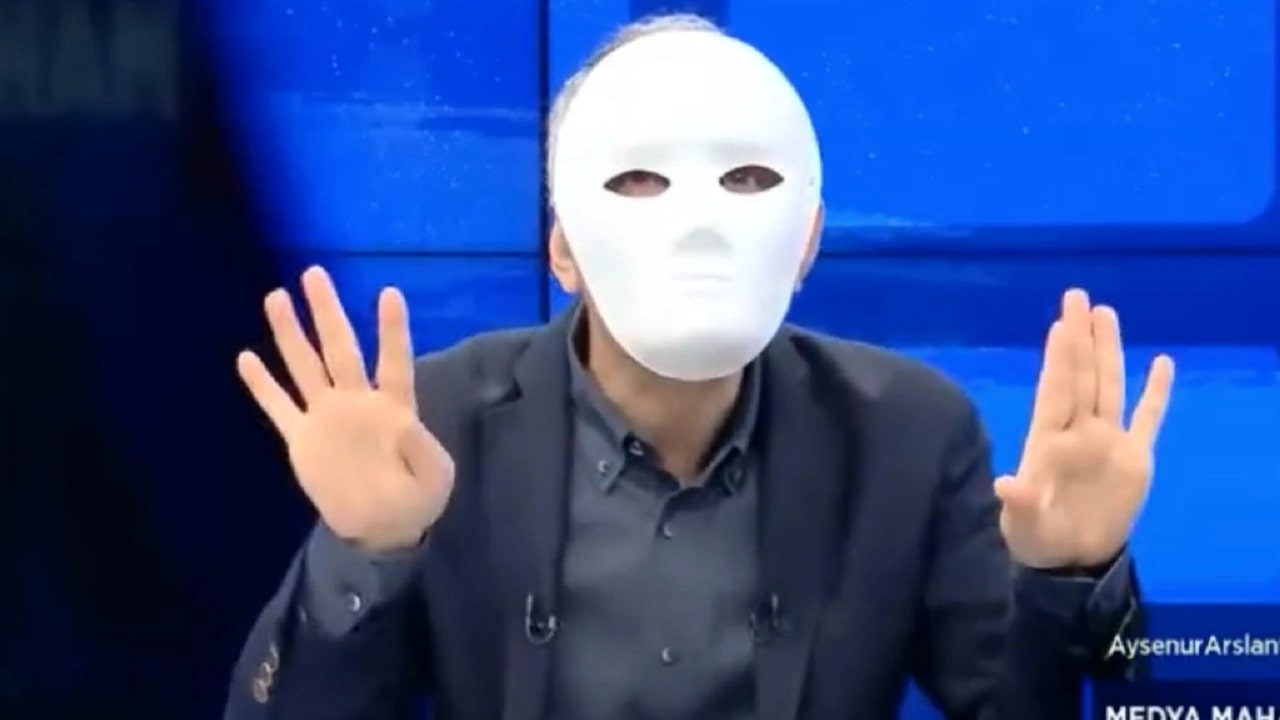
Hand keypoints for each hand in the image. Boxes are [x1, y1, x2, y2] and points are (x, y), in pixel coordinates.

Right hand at [236, 267, 453, 551]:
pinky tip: (246, 357)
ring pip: (306, 367)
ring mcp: (327, 417)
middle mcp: (357, 402)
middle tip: (314, 272)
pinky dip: (263, 385)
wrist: (382, 529)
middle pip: (340, 349)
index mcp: (394, 409)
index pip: (393, 362)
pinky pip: (279, 407)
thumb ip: (424, 452)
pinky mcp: (302, 439)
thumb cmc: (417, 499)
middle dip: (328, 313)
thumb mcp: (434, 479)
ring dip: (291, 334)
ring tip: (276, 296)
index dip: (392, 330)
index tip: (390, 292)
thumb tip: (408, 424)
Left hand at [995, 289, 1173, 568]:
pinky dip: (1156, 393)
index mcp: (1049, 441)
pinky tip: (1162, 364)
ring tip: (1105, 313)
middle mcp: (1078, 432)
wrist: (1070, 562)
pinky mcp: (1134, 459)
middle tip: (1077, 296)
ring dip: (1108, 351)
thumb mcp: (1024, 524)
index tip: (1060, 323)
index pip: (1057, 390)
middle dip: (1080, 337)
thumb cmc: (1036, 539)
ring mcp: (1107, 442)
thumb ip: (1019, 503)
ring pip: (1109, 386)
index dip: (1059, 357)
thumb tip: (1004, 485)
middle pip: (1081, 376)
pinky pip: (1148, 418)